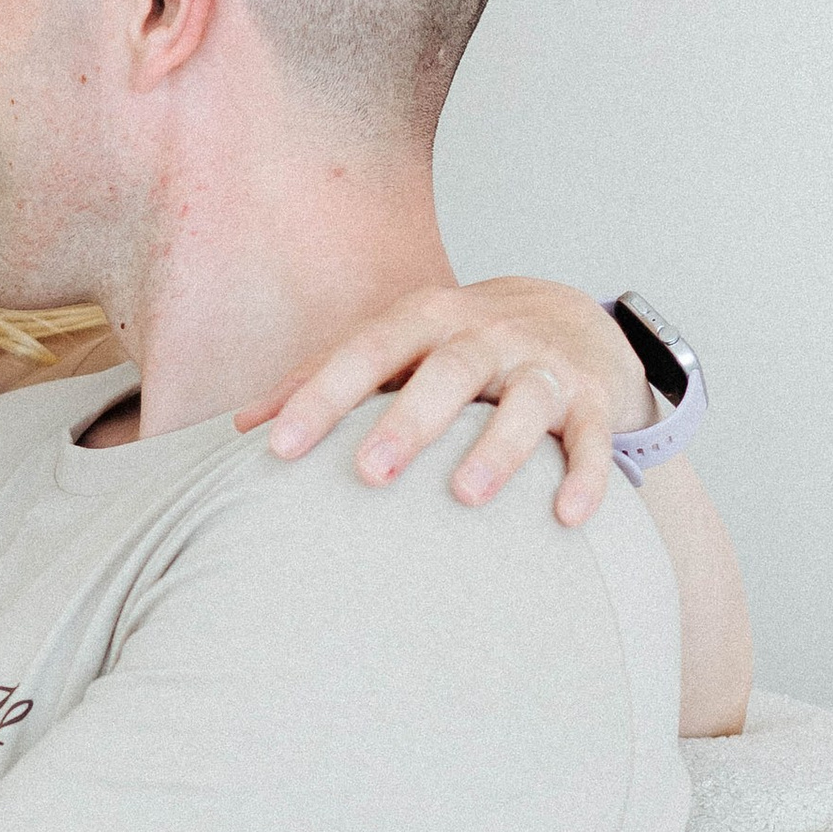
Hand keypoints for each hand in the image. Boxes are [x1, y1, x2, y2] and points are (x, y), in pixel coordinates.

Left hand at [236, 278, 650, 527]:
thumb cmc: (456, 344)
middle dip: (410, 421)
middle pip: (448, 371)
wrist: (569, 315)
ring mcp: (543, 365)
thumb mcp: (393, 346)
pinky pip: (593, 437)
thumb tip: (240, 426)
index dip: (322, 396)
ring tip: (466, 497)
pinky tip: (566, 516)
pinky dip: (586, 475)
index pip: (366, 352)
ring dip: (497, 447)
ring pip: (526, 401)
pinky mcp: (593, 398)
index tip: (278, 447)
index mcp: (425, 320)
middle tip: (370, 474)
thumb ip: (322, 378)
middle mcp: (485, 335)